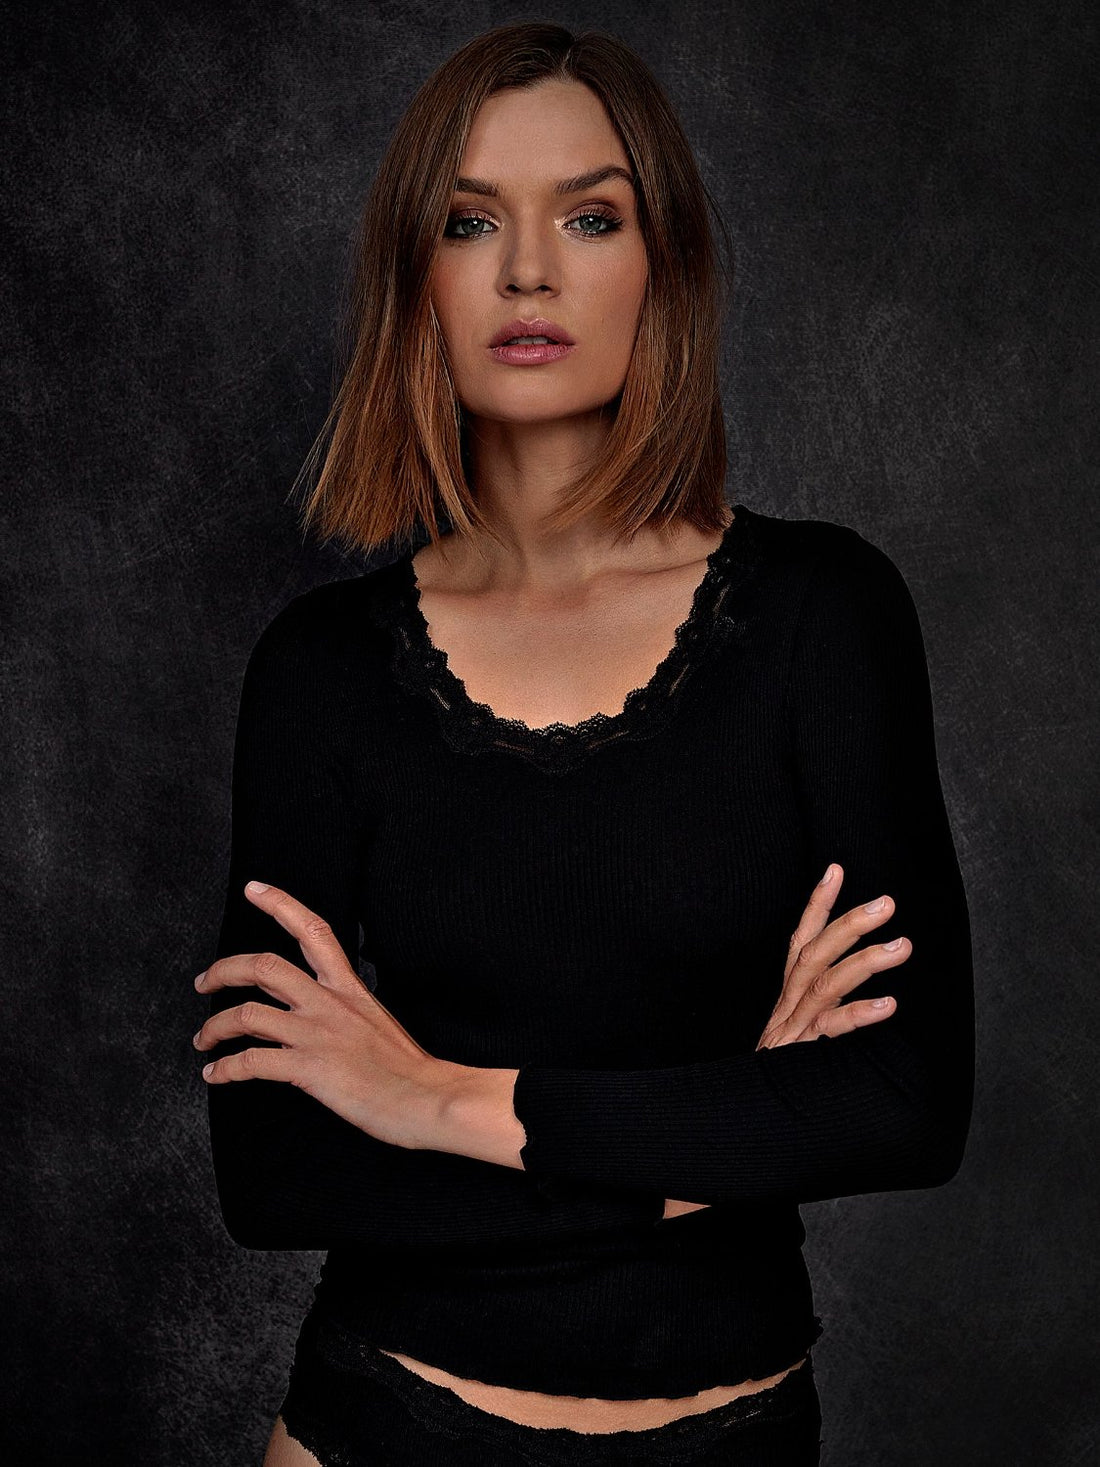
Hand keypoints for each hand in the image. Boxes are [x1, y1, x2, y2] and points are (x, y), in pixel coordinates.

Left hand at [192, 881, 464, 1150]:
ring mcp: (316, 1034)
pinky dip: (225, 1069)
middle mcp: (328, 1003)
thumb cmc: (406, 1067)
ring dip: (214, 1026)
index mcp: (348, 987)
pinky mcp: (307, 1068)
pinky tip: (216, 1075)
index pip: (313, 930)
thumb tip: (319, 1014)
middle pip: (264, 967)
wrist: (425, 1097)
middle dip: (224, 970)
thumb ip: (344, 1010)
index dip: (280, 904)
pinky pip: (251, 1062)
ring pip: (247, 1014)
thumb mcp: (375, 1020)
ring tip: (204, 1039)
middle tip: (205, 981)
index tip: (254, 889)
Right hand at [661, 863, 911, 1219]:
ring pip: (824, 982)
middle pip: (814, 952)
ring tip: (903, 946)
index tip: (837, 868)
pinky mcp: (796, 1057)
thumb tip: (867, 998)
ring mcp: (789, 1032)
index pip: (800, 941)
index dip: (817, 904)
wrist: (734, 1133)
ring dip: (865, 959)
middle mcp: (785, 1009)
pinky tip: (890, 1005)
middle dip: (849, 921)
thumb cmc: (774, 1089)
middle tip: (888, 902)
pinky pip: (828, 1030)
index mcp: (786, 1001)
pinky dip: (858, 1013)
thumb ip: (821, 1020)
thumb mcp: (797, 1045)